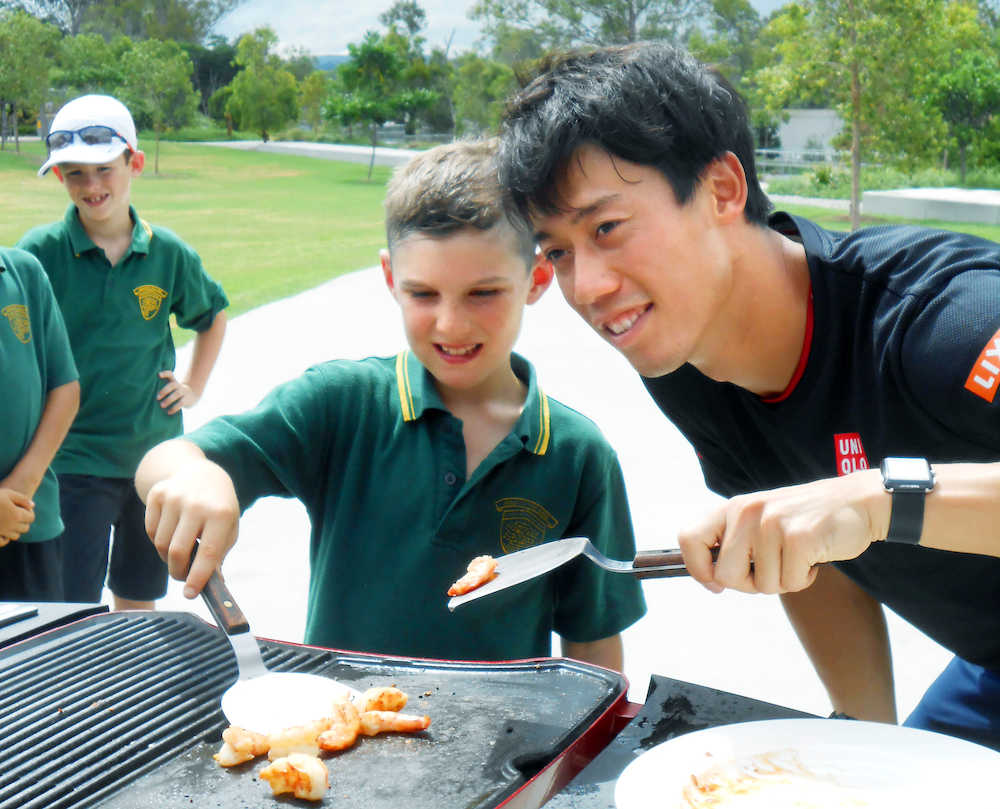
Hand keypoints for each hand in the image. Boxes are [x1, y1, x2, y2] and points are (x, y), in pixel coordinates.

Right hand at [0, 488, 33, 546]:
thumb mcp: (7, 493)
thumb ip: (22, 499)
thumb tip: (32, 506)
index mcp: (16, 515)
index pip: (31, 518)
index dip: (28, 512)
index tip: (21, 507)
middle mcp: (11, 526)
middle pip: (25, 528)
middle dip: (23, 522)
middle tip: (15, 514)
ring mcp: (2, 533)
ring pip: (15, 536)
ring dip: (15, 530)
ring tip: (8, 521)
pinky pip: (4, 542)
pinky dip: (5, 538)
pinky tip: (2, 530)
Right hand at [144, 459, 239, 597]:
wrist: (201, 474)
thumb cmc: (218, 507)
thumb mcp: (229, 528)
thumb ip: (219, 554)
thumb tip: (209, 584)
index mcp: (221, 514)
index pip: (208, 553)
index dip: (198, 577)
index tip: (190, 594)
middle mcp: (196, 504)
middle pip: (177, 551)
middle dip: (178, 572)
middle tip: (182, 576)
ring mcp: (174, 497)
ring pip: (160, 544)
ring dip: (167, 557)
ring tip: (179, 553)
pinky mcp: (157, 494)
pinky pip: (150, 531)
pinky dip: (158, 540)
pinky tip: (171, 533)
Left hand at [156, 370, 199, 414]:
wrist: (192, 396)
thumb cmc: (176, 393)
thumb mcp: (172, 388)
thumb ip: (163, 390)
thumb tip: (152, 398)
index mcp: (173, 382)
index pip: (170, 374)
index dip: (165, 374)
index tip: (158, 375)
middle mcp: (179, 386)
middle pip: (172, 385)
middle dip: (164, 391)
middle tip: (157, 398)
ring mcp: (184, 392)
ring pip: (176, 394)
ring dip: (168, 400)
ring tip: (161, 406)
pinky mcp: (187, 399)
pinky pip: (181, 403)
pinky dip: (174, 408)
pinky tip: (169, 412)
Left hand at [678, 469, 885, 594]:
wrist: (857, 502)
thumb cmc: (805, 519)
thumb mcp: (761, 519)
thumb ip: (735, 541)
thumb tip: (711, 578)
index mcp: (733, 508)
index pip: (689, 538)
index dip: (697, 569)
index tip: (714, 583)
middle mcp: (746, 513)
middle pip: (725, 576)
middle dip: (749, 584)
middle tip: (772, 570)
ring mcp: (771, 524)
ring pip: (762, 585)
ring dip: (783, 580)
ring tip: (797, 556)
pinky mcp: (798, 538)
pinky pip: (791, 583)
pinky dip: (804, 579)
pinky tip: (813, 557)